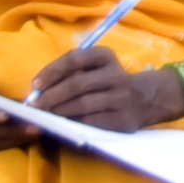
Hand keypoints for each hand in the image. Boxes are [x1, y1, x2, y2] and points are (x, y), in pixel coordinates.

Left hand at [29, 44, 181, 132]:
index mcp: (106, 57)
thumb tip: (37, 90)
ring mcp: (122, 97)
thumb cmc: (110, 82)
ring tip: (45, 117)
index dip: (53, 71)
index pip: (75, 58)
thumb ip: (71, 72)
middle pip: (77, 83)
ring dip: (60, 111)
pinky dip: (75, 124)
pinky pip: (94, 122)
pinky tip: (64, 125)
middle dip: (51, 96)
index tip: (35, 85)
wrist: (148, 97)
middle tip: (34, 107)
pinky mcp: (124, 119)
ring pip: (84, 104)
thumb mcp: (97, 67)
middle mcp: (116, 75)